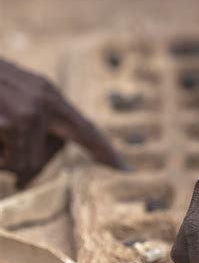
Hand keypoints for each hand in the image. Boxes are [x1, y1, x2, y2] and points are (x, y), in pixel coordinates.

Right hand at [0, 58, 124, 186]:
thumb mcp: (10, 94)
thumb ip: (30, 119)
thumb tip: (34, 163)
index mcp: (47, 94)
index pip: (84, 128)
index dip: (103, 149)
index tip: (123, 168)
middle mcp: (44, 100)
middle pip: (48, 157)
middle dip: (25, 165)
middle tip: (7, 154)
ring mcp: (29, 111)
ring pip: (24, 164)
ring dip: (2, 158)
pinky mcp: (16, 122)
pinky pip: (11, 162)